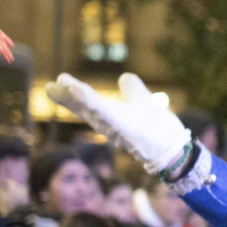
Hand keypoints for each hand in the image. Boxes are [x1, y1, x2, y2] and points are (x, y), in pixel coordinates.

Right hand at [45, 73, 191, 174]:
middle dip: (67, 99)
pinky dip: (94, 105)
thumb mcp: (143, 102)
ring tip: (62, 85)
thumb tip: (124, 77)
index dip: (72, 95)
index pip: (87, 104)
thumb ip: (132, 90)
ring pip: (94, 112)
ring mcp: (117, 129)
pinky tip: (83, 93)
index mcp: (112, 118)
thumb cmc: (159, 130)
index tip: (57, 83)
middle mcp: (110, 126)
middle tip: (50, 87)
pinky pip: (108, 116)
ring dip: (78, 99)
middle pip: (84, 110)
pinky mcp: (127, 131)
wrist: (176, 148)